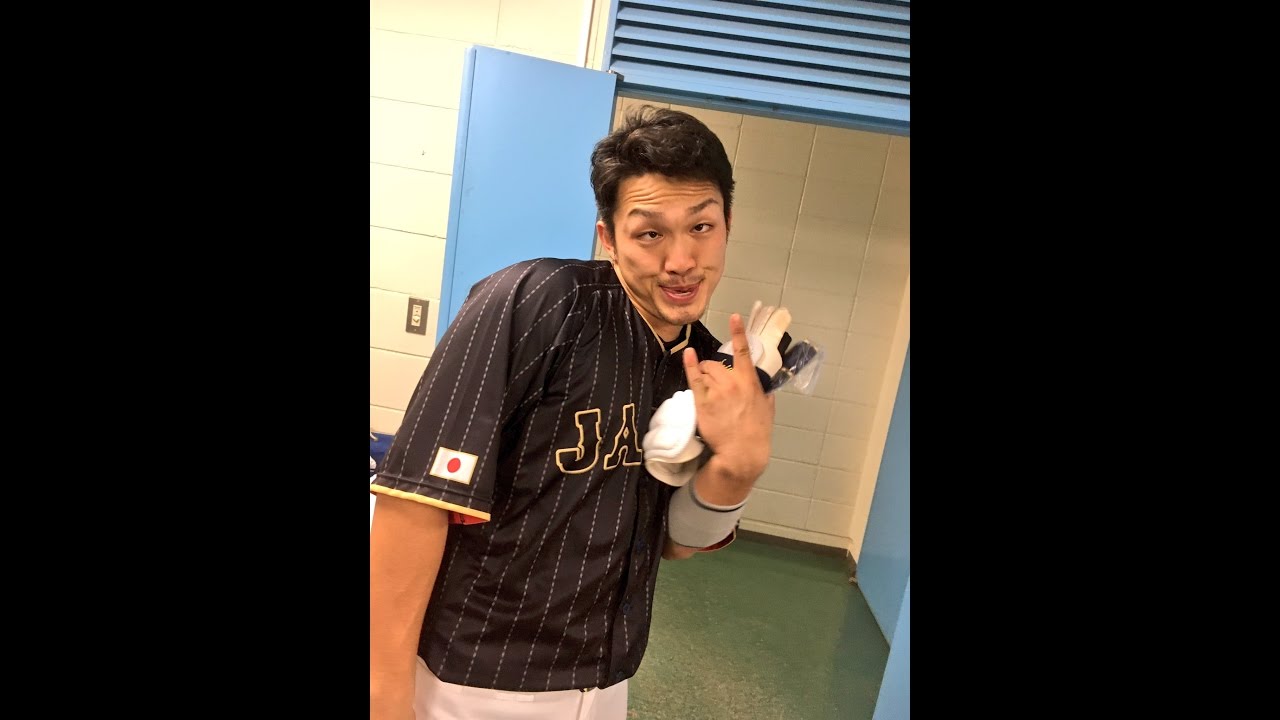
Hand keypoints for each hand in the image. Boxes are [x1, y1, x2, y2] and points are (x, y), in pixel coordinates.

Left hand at [682, 313, 774, 484]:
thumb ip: (764, 395)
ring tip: (706, 389)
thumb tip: (764, 389)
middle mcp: (733, 382)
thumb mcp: (767, 410)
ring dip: (703, 375)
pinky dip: (690, 365)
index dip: (738, 332)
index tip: (734, 316)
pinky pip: (694, 378)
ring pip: (705, 371)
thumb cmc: (757, 433)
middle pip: (716, 364)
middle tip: (713, 383)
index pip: (744, 352)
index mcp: (750, 382)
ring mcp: (717, 391)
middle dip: (712, 370)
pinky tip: (687, 355)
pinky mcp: (702, 402)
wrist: (741, 452)